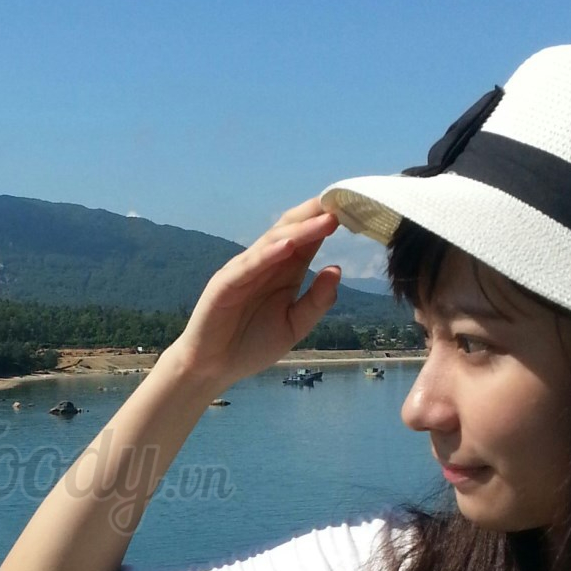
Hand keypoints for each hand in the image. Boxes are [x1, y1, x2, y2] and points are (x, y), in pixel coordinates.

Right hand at [167, 199, 342, 390]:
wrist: (213, 367)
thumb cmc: (252, 344)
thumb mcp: (295, 326)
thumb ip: (317, 301)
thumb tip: (337, 269)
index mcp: (285, 271)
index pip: (308, 239)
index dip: (328, 224)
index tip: (356, 210)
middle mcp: (265, 264)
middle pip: (292, 230)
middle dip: (316, 216)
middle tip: (344, 203)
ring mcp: (243, 271)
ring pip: (273, 242)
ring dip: (301, 230)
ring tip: (326, 219)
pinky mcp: (225, 285)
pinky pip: (249, 266)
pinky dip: (268, 254)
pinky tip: (288, 245)